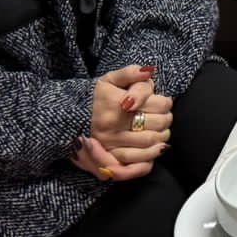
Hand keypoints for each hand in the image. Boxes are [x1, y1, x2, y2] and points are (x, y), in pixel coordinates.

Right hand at [77, 64, 168, 180]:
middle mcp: (113, 127)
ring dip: (162, 138)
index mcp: (117, 105)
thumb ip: (130, 72)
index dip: (167, 103)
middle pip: (157, 125)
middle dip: (167, 120)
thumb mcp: (110, 79)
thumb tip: (149, 71)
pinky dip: (149, 159)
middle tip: (165, 118)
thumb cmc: (96, 97)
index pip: (159, 105)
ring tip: (161, 132)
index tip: (164, 102)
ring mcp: (110, 145)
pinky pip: (134, 165)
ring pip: (150, 145)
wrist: (69, 118)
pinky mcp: (108, 160)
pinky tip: (154, 151)